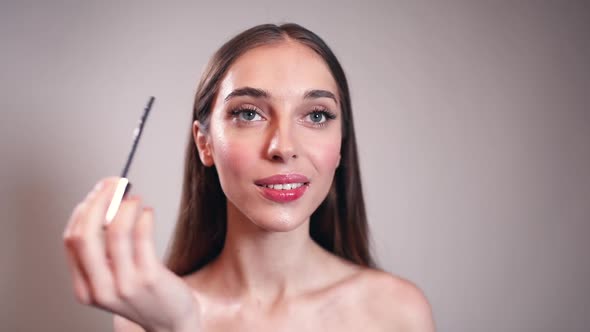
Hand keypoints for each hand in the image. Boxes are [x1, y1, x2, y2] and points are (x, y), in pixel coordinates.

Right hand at [62, 177, 200, 331]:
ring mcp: (124, 285)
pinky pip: (142, 238)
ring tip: (135, 198)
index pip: (72, 239)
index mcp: (85, 288)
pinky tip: (148, 213)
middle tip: (114, 184)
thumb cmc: (146, 296)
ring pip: (114, 232)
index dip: (84, 209)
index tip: (98, 191)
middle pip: (85, 234)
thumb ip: (103, 252)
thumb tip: (103, 203)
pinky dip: (143, 217)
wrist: (172, 324)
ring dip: (124, 206)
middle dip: (98, 201)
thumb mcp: (113, 279)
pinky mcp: (149, 278)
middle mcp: (100, 289)